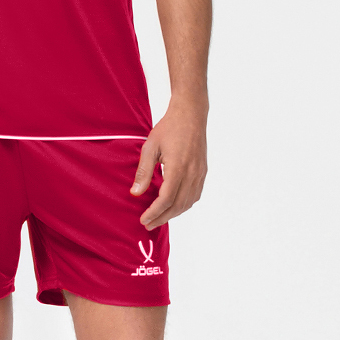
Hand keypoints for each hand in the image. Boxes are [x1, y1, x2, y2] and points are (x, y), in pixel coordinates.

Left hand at [130, 100, 207, 229]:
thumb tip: (135, 193)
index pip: (166, 199)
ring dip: (173, 214)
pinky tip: (174, 206)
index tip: (144, 220)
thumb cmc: (169, 128)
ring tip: (159, 218)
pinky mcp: (203, 172)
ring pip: (188, 203)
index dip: (154, 213)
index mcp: (178, 168)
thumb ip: (143, 172)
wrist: (191, 114)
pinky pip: (195, 195)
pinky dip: (184, 205)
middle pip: (177, 205)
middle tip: (148, 224)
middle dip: (162, 218)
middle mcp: (192, 174)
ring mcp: (200, 173)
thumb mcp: (150, 147)